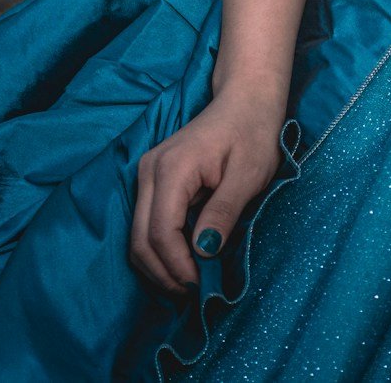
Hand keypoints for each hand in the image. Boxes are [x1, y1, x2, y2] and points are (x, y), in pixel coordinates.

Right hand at [130, 87, 289, 294]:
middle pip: (139, 239)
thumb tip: (203, 252)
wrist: (245, 98)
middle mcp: (149, 172)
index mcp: (172, 169)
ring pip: (137, 236)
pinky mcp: (152, 180)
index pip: (160, 232)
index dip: (177, 265)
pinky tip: (184, 260)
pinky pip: (146, 224)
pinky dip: (160, 249)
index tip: (202, 285)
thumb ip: (223, 211)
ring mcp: (146, 175)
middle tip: (194, 293)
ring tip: (190, 282)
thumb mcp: (248, 173)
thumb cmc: (253, 131)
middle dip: (164, 273)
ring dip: (159, 265)